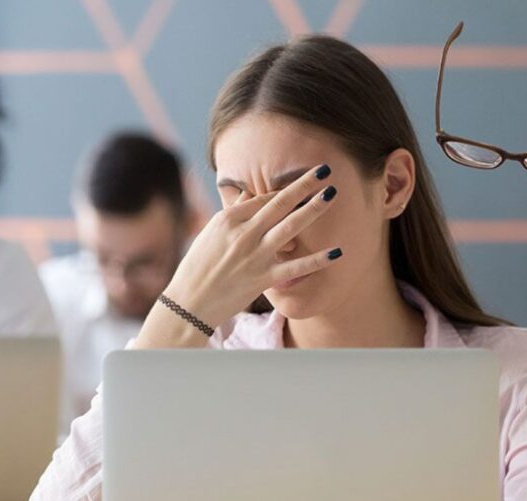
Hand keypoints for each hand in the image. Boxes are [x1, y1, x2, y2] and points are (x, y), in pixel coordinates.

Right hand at [159, 164, 342, 331]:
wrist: (189, 303)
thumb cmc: (198, 267)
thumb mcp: (210, 233)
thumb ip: (233, 213)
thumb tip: (247, 194)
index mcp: (228, 220)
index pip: (263, 199)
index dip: (286, 188)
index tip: (305, 180)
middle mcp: (243, 234)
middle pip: (279, 204)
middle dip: (303, 185)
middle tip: (324, 170)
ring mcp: (254, 256)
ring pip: (290, 227)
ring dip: (312, 209)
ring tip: (331, 194)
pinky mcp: (263, 279)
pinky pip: (295, 267)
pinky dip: (316, 260)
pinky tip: (336, 252)